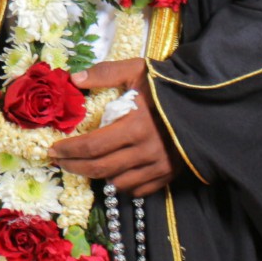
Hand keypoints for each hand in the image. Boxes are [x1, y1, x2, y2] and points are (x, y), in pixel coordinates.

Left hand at [46, 60, 181, 199]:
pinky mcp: (170, 174)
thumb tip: (73, 79)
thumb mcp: (137, 70)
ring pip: (118, 182)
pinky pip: (138, 189)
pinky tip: (114, 172)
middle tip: (59, 161)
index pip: (92, 146)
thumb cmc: (169, 85)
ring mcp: (160, 165)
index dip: (69, 151)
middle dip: (74, 166)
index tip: (53, 150)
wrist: (208, 101)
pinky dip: (123, 184)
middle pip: (100, 168)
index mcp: (135, 125)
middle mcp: (147, 150)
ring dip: (99, 175)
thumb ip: (105, 73)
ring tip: (86, 165)